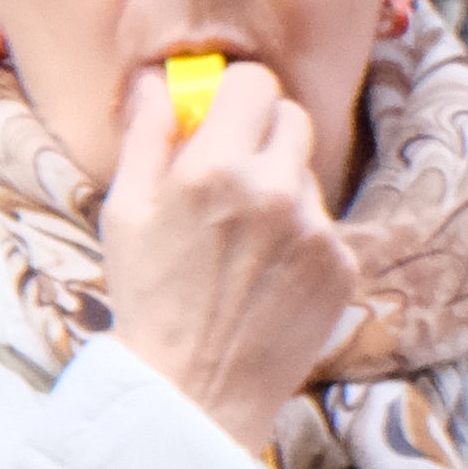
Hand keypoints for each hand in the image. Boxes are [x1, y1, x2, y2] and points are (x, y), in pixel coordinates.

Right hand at [97, 61, 359, 457]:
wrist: (196, 388)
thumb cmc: (149, 297)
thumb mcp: (126, 210)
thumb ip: (147, 135)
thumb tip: (161, 81)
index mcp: (216, 167)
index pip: (255, 83)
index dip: (235, 96)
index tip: (220, 118)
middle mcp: (277, 189)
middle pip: (291, 119)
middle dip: (261, 134)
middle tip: (229, 174)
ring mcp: (317, 228)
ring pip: (306, 175)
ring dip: (279, 189)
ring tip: (240, 242)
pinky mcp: (342, 264)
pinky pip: (324, 225)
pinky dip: (300, 238)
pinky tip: (265, 274)